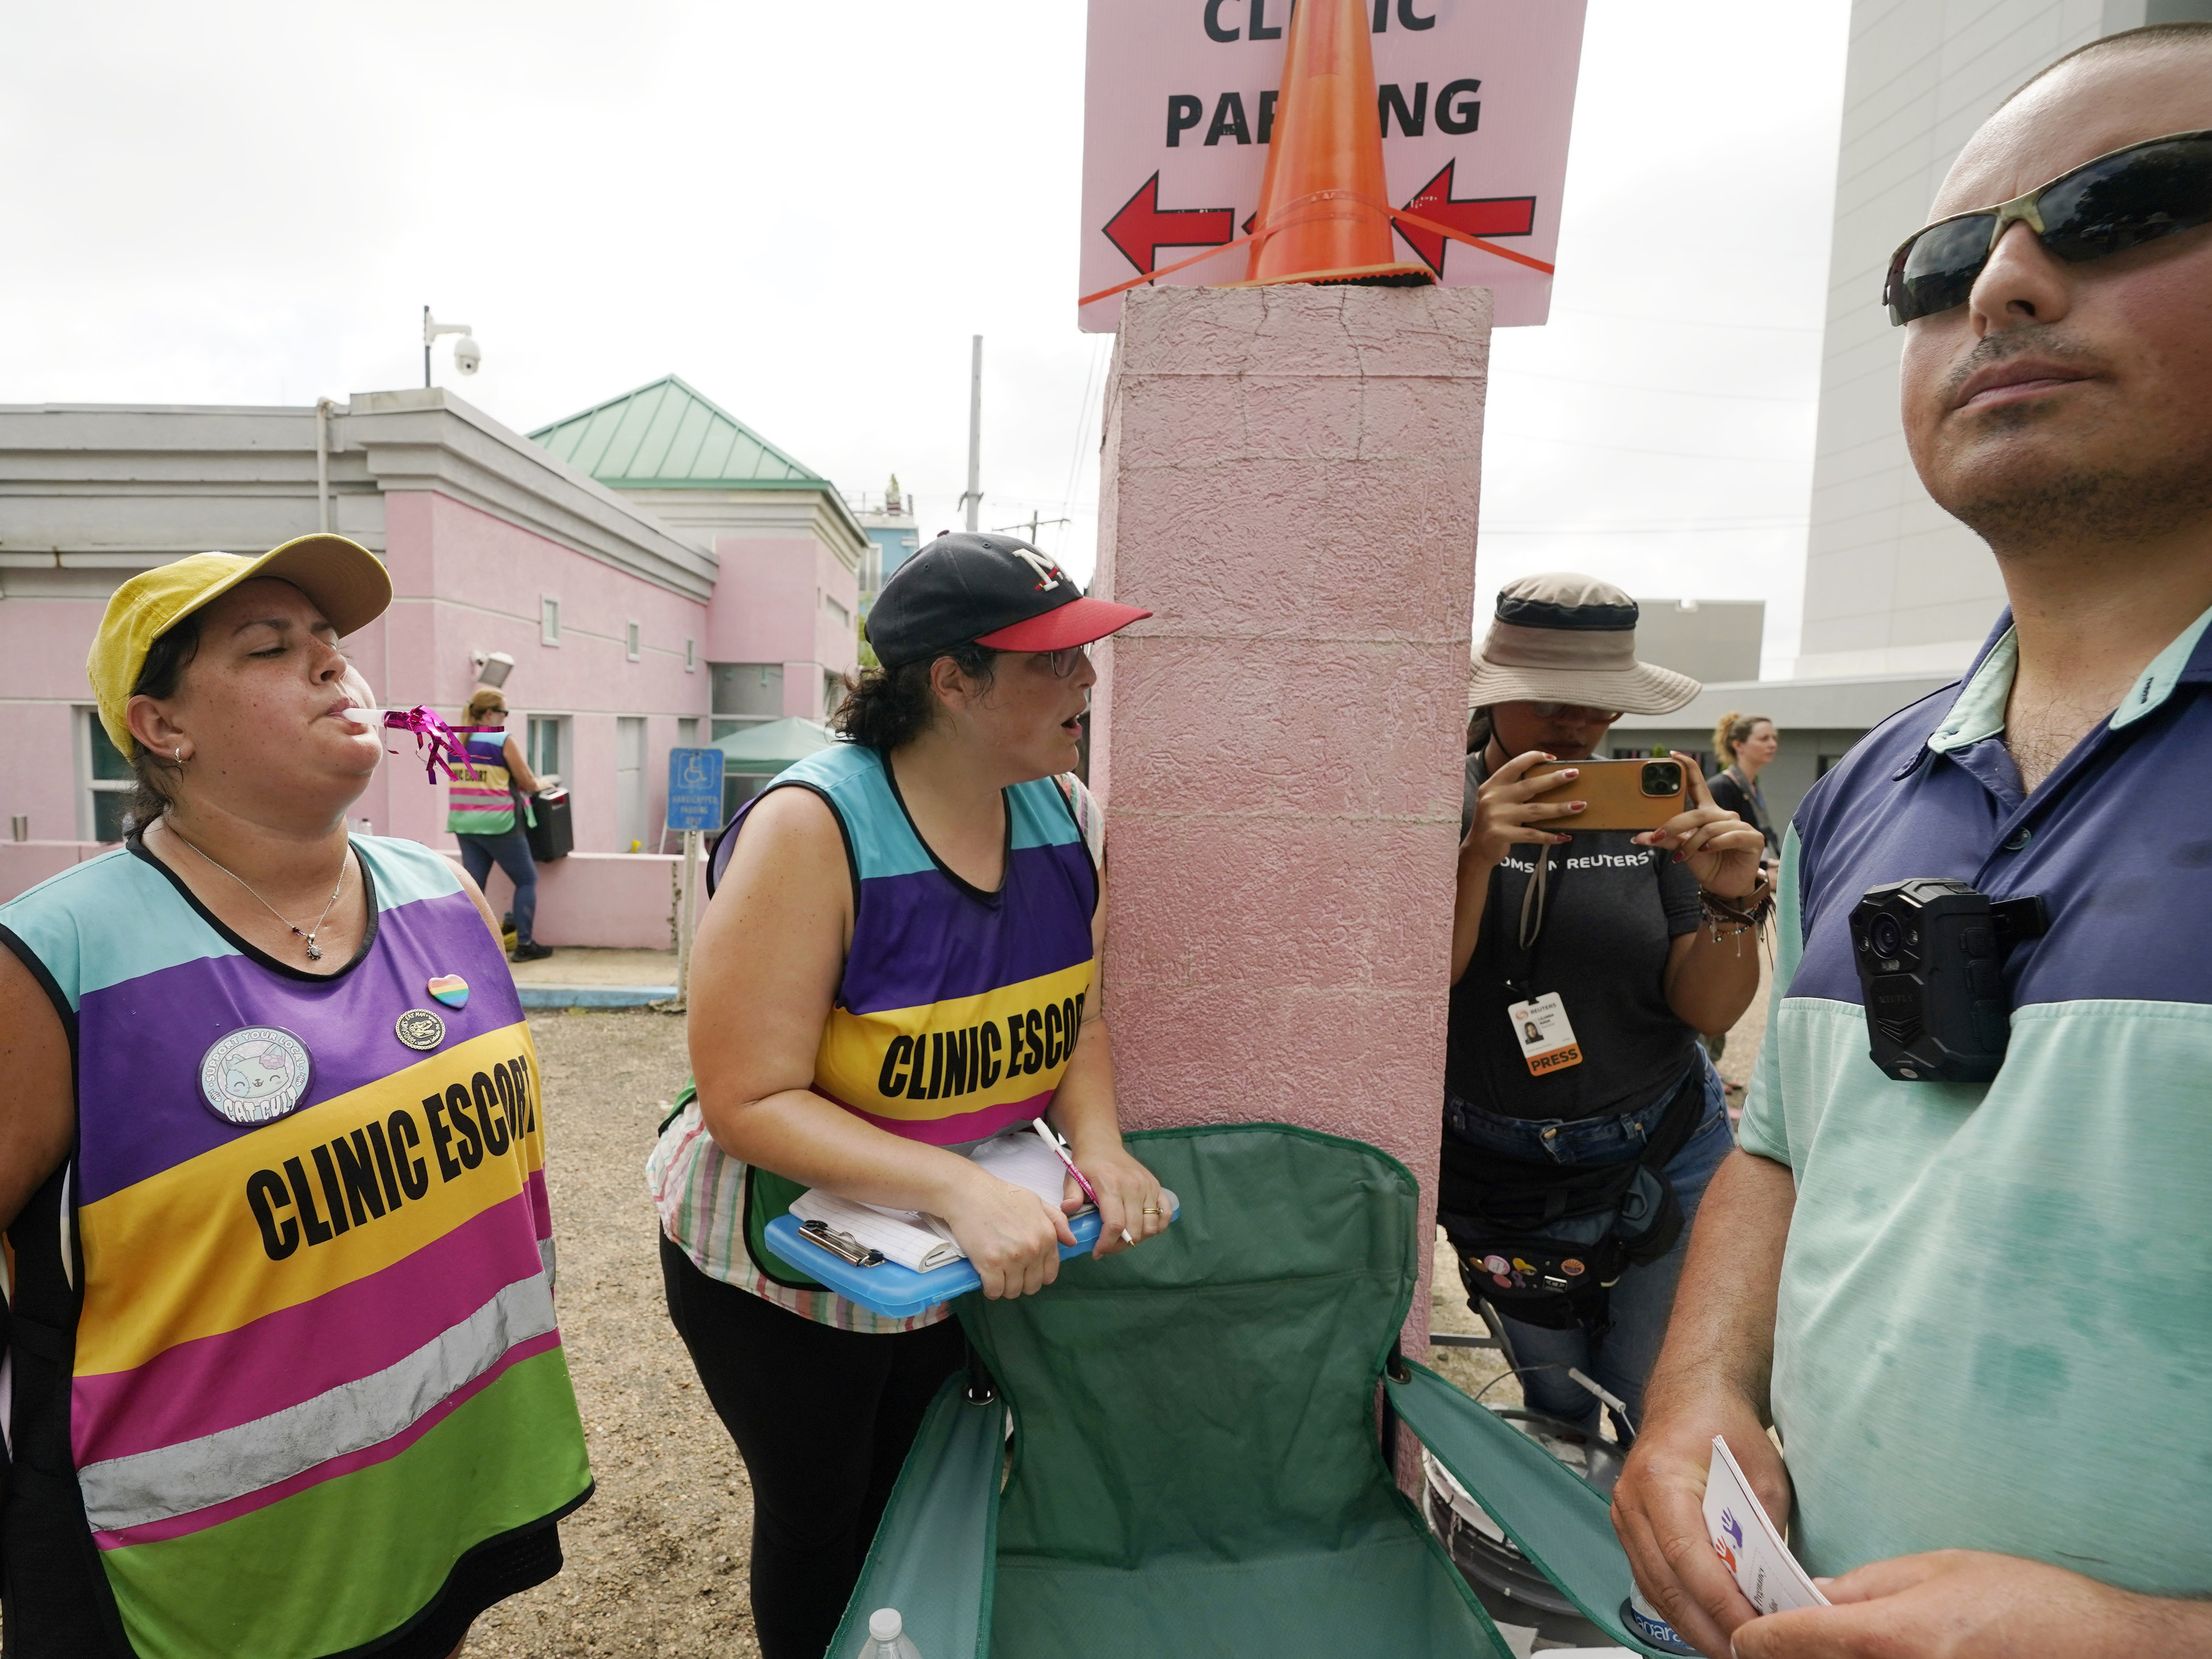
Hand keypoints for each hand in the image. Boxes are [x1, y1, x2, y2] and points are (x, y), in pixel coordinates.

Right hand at [937, 1167, 1074, 1299]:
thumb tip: (1072, 1242)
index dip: (1037, 1275)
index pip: (1050, 1273)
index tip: (1026, 1271)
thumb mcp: (1037, 1202)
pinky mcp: (990, 1265)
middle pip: (1032, 1286)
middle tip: (1009, 1272)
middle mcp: (1033, 1250)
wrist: (970, 1192)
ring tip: (997, 1275)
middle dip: (1021, 1282)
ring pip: (1013, 1291)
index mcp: (1047, 1236)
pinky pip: (994, 1291)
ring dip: (1005, 1287)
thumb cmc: (1002, 1195)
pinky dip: (990, 1290)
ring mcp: (1012, 1258)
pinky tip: (986, 1279)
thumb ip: (1057, 1221)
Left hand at [1061, 1140, 1167, 1257]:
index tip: (1098, 1252)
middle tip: (1107, 1246)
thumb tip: (1068, 1210)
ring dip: (1137, 1238)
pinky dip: (1157, 1226)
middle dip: (1119, 1245)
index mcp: (1111, 1185)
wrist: (1102, 1144)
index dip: (1107, 1244)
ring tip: (1122, 1237)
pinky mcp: (1157, 1186)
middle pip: (1134, 1230)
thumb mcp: (1072, 1177)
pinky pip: (1165, 1214)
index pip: (1115, 1224)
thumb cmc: (1086, 1164)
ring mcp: (1148, 1186)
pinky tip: (1142, 1228)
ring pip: (1151, 1226)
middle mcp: (1133, 1186)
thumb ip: (1071, 1195)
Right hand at [1462, 748, 1585, 871]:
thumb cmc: (1494, 821)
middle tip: (1574, 774)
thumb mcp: (1498, 800)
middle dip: (1554, 779)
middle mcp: (1492, 798)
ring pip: (1535, 810)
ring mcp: (1496, 816)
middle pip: (1529, 786)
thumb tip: (1550, 781)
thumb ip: (1515, 791)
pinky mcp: (1500, 834)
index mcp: (1492, 785)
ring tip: (1580, 805)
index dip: (1533, 758)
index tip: (1553, 758)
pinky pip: (1532, 835)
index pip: (1514, 765)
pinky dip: (1549, 836)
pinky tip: (1564, 836)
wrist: (1476, 849)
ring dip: (1560, 808)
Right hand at [1612, 1385, 1791, 1657]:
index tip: (1753, 1632)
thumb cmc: (1726, 1427)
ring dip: (1692, 1627)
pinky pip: (1651, 1580)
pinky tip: (1708, 1627)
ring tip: (1730, 1650)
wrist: (1691, 1398)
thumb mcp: (1763, 1475)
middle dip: (1707, 1629)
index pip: (1686, 1555)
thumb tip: (1777, 1591)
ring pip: (1654, 1589)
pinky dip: (1679, 1609)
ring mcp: (1624, 1516)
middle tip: (1745, 1656)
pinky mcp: (1629, 1529)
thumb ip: (1765, 1531)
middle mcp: (1632, 1499)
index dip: (1719, 1602)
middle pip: (1665, 1583)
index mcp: (1661, 1478)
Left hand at [1636, 754, 1766, 899]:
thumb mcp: (1682, 849)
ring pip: (1710, 828)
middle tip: (1656, 838)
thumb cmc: (1705, 864)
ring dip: (1692, 844)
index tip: (1673, 755)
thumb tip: (1638, 837)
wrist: (1724, 887)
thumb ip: (1666, 840)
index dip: (1688, 768)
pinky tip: (1705, 851)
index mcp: (1707, 812)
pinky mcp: (1753, 838)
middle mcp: (1724, 815)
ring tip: (1681, 857)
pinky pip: (1731, 835)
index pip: (1697, 784)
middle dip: (1675, 825)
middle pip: (1698, 812)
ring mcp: (1740, 825)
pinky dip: (1715, 843)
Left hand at [1735, 1550, 2211, 1657]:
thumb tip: (1814, 1597)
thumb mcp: (1940, 1568)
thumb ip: (1868, 1585)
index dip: (1755, 1635)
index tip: (1743, 1632)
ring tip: (1820, 1647)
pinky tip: (1870, 1658)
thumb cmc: (2029, 1602)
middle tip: (1775, 1643)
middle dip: (1788, 1656)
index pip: (1790, 1641)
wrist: (2105, 1650)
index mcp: (1892, 1635)